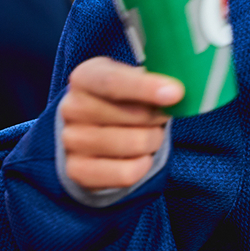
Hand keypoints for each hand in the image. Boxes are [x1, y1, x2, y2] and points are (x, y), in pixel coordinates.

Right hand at [58, 56, 181, 191]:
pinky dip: (144, 164)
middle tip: (163, 114)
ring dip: (154, 140)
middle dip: (159, 116)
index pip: (113, 82)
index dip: (145, 87)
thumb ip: (152, 80)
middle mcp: (72, 108)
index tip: (176, 93)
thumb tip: (177, 92)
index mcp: (85, 77)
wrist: (94, 130)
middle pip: (132, 115)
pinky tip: (140, 155)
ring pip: (134, 144)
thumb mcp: (132, 79)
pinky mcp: (78, 171)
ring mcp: (72, 141)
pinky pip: (127, 173)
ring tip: (149, 134)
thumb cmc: (122, 99)